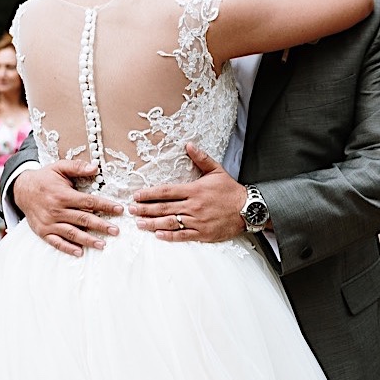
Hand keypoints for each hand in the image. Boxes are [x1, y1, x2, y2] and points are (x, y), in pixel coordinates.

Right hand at [14, 159, 119, 256]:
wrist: (21, 189)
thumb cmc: (45, 178)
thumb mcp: (59, 167)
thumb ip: (77, 166)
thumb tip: (95, 167)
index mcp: (63, 195)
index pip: (89, 202)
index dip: (105, 206)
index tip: (119, 210)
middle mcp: (56, 210)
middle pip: (83, 219)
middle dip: (101, 226)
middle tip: (116, 231)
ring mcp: (49, 223)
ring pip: (72, 233)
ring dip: (88, 240)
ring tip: (102, 244)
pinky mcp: (43, 232)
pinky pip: (56, 242)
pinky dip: (68, 248)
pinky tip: (80, 252)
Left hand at [131, 143, 249, 242]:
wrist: (248, 209)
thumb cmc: (231, 190)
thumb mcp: (217, 170)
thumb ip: (201, 158)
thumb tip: (188, 144)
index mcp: (194, 190)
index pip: (166, 191)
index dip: (150, 194)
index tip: (137, 195)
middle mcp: (193, 206)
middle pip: (164, 208)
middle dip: (145, 209)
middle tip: (131, 210)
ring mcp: (197, 221)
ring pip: (170, 223)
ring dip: (152, 223)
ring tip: (139, 223)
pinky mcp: (202, 233)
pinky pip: (183, 236)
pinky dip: (169, 236)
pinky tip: (158, 235)